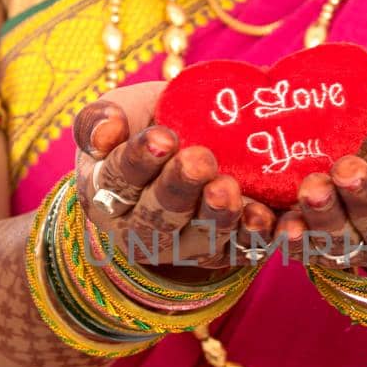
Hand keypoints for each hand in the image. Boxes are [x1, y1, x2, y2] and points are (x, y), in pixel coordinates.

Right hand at [72, 83, 277, 270]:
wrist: (190, 145)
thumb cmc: (147, 126)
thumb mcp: (119, 113)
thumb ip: (98, 119)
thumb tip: (107, 129)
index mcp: (107, 196)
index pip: (118, 181)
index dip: (139, 160)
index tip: (162, 138)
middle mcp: (141, 232)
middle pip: (158, 217)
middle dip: (180, 189)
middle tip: (199, 160)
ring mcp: (184, 248)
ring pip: (201, 241)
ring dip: (218, 217)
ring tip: (229, 189)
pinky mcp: (225, 253)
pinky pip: (242, 252)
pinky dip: (256, 238)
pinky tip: (267, 219)